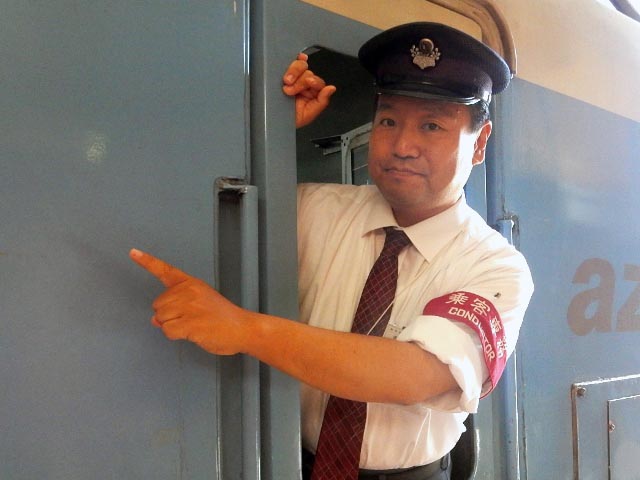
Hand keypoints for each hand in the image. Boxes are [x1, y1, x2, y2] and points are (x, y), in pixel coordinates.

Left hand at [129, 249, 249, 354]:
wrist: (243, 328)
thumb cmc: (222, 317)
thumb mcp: (200, 304)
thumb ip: (176, 308)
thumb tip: (155, 320)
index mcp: (191, 283)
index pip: (166, 270)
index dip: (147, 262)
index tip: (133, 252)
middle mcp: (188, 291)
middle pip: (158, 305)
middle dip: (168, 315)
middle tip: (191, 318)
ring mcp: (189, 307)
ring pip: (160, 319)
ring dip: (172, 326)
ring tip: (194, 325)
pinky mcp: (190, 323)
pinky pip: (168, 331)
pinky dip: (176, 336)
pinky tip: (193, 333)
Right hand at [282, 52, 335, 127]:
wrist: (272, 120)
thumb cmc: (289, 120)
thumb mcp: (308, 114)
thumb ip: (322, 102)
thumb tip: (331, 89)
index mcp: (312, 93)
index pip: (317, 81)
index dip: (313, 81)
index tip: (308, 83)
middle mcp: (303, 84)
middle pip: (308, 72)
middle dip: (300, 81)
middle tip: (290, 91)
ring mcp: (293, 77)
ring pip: (300, 66)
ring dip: (293, 72)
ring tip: (286, 84)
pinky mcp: (282, 72)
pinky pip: (292, 60)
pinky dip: (297, 57)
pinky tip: (297, 58)